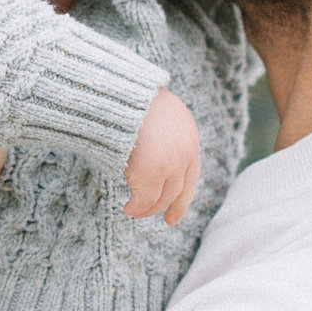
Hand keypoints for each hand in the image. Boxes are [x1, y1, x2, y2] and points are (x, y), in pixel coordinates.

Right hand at [124, 89, 200, 224]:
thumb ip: (161, 134)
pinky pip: (144, 198)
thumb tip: (150, 152)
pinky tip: (127, 207)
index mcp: (189, 135)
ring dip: (146, 208)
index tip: (173, 217)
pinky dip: (136, 206)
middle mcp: (185, 152)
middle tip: (146, 215)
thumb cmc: (130, 98)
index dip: (182, 198)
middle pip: (177, 190)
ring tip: (132, 210)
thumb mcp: (156, 112)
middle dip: (163, 207)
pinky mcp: (152, 173)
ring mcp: (170, 164)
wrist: (120, 94)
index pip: (190, 176)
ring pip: (162, 197)